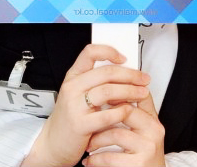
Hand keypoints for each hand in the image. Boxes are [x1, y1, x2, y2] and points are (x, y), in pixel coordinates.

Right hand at [22, 44, 150, 166]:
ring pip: (108, 91)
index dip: (109, 51)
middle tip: (144, 79)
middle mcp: (72, 87)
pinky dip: (121, 111)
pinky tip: (129, 110)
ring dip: (130, 91)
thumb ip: (95, 82)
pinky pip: (106, 115)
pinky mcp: (79, 124)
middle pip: (106, 72)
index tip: (124, 58)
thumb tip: (126, 72)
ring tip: (142, 93)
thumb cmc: (71, 117)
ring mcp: (74, 105)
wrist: (53, 144)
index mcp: (73, 76)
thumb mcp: (78, 94)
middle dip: (130, 75)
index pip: (90, 52)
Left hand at [83, 93, 164, 166]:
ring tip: (88, 145)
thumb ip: (131, 116)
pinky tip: (89, 161)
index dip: (120, 90)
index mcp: (153, 120)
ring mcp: (148, 148)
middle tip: (88, 119)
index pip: (140, 95)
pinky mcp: (139, 165)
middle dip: (103, 115)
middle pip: (126, 111)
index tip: (100, 94)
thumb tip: (108, 95)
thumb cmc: (142, 158)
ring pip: (115, 133)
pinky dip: (95, 159)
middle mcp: (154, 131)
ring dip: (97, 139)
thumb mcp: (141, 134)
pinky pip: (110, 157)